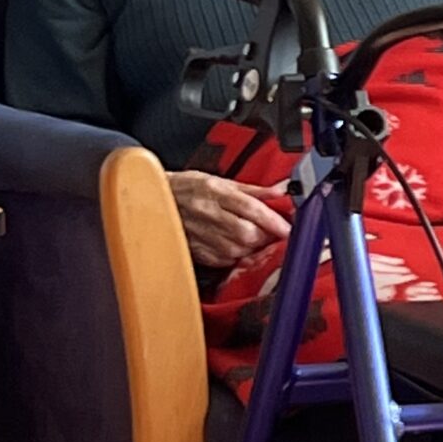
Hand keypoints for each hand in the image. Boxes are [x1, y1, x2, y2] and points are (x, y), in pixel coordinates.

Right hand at [168, 171, 292, 269]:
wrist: (153, 199)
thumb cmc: (188, 188)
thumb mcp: (221, 181)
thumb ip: (253, 190)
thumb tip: (280, 192)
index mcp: (215, 192)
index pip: (250, 208)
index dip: (273, 220)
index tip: (288, 228)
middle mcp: (207, 214)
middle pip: (245, 233)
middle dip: (265, 236)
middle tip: (274, 234)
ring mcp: (199, 234)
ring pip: (236, 250)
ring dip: (252, 248)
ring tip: (257, 240)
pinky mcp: (194, 250)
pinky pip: (222, 260)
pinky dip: (236, 257)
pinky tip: (238, 248)